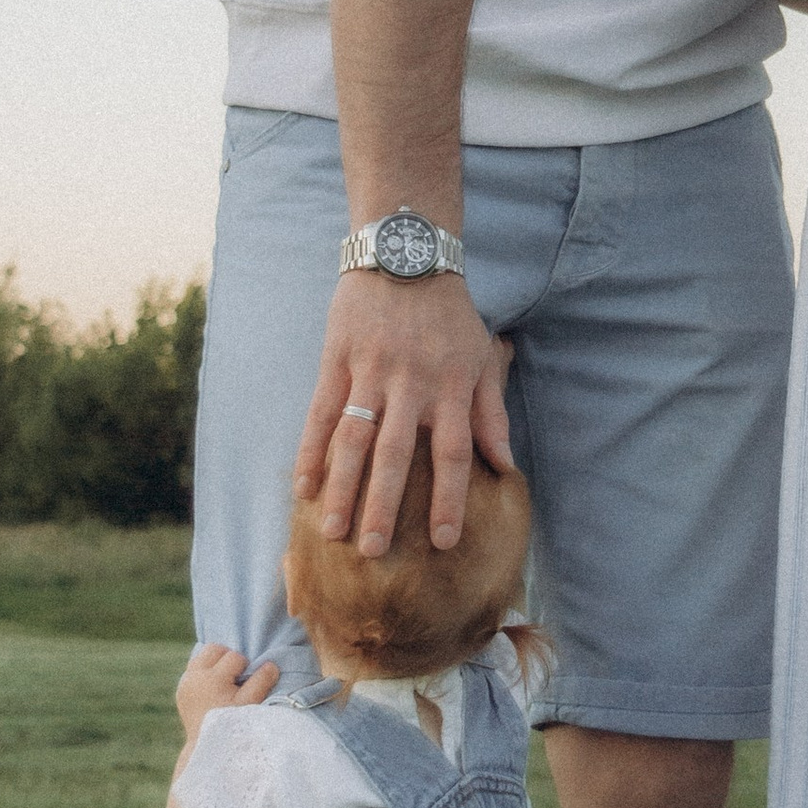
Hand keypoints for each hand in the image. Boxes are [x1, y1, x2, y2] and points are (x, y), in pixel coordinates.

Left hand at [176, 642, 273, 745]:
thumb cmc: (233, 725)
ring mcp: (185, 683)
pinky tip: (213, 689)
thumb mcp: (250, 704)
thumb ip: (262, 681)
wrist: (208, 748)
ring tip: (224, 682)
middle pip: (213, 649)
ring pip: (202, 656)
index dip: (245, 668)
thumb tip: (271, 664)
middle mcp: (194, 677)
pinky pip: (194, 669)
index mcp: (212, 679)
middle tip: (235, 679)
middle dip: (227, 658)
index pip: (234, 657)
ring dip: (215, 663)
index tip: (244, 686)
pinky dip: (205, 673)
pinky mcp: (181, 690)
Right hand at [297, 285, 513, 554]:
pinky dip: (310, 450)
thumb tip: (505, 466)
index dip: (449, 498)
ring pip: (354, 439)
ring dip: (342, 487)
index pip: (452, 453)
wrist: (405, 254)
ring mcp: (370, 372)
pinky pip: (321, 412)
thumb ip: (491, 414)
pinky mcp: (337, 360)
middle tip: (374, 553)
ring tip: (332, 531)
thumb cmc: (449, 315)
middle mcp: (411, 384)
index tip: (444, 541)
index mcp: (450, 387)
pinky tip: (301, 486)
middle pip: (397, 455)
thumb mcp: (481, 358)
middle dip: (385, 506)